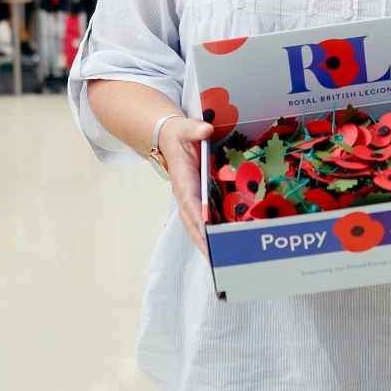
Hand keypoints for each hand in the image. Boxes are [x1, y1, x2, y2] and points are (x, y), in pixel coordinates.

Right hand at [158, 116, 214, 256]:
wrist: (169, 139)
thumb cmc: (180, 135)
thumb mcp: (186, 128)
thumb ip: (194, 129)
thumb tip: (205, 129)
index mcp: (183, 181)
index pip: (190, 203)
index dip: (198, 218)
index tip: (207, 233)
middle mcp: (185, 195)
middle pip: (192, 223)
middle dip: (203, 241)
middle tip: (216, 259)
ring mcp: (189, 201)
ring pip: (195, 226)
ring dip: (205, 244)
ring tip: (219, 261)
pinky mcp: (194, 202)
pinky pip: (201, 221)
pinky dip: (208, 235)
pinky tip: (222, 246)